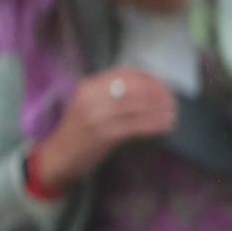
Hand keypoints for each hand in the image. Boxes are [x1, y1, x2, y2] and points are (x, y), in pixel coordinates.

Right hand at [32, 68, 176, 189]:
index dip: (147, 78)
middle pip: (133, 89)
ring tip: (173, 114)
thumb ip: (113, 94)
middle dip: (158, 94)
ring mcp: (96, 115)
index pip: (123, 73)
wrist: (57, 157)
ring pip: (137, 106)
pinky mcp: (103, 134)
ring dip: (160, 110)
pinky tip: (166, 126)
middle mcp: (90, 97)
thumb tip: (150, 89)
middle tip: (173, 101)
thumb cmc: (79, 131)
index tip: (163, 85)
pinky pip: (136, 126)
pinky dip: (154, 125)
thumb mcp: (90, 105)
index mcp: (88, 86)